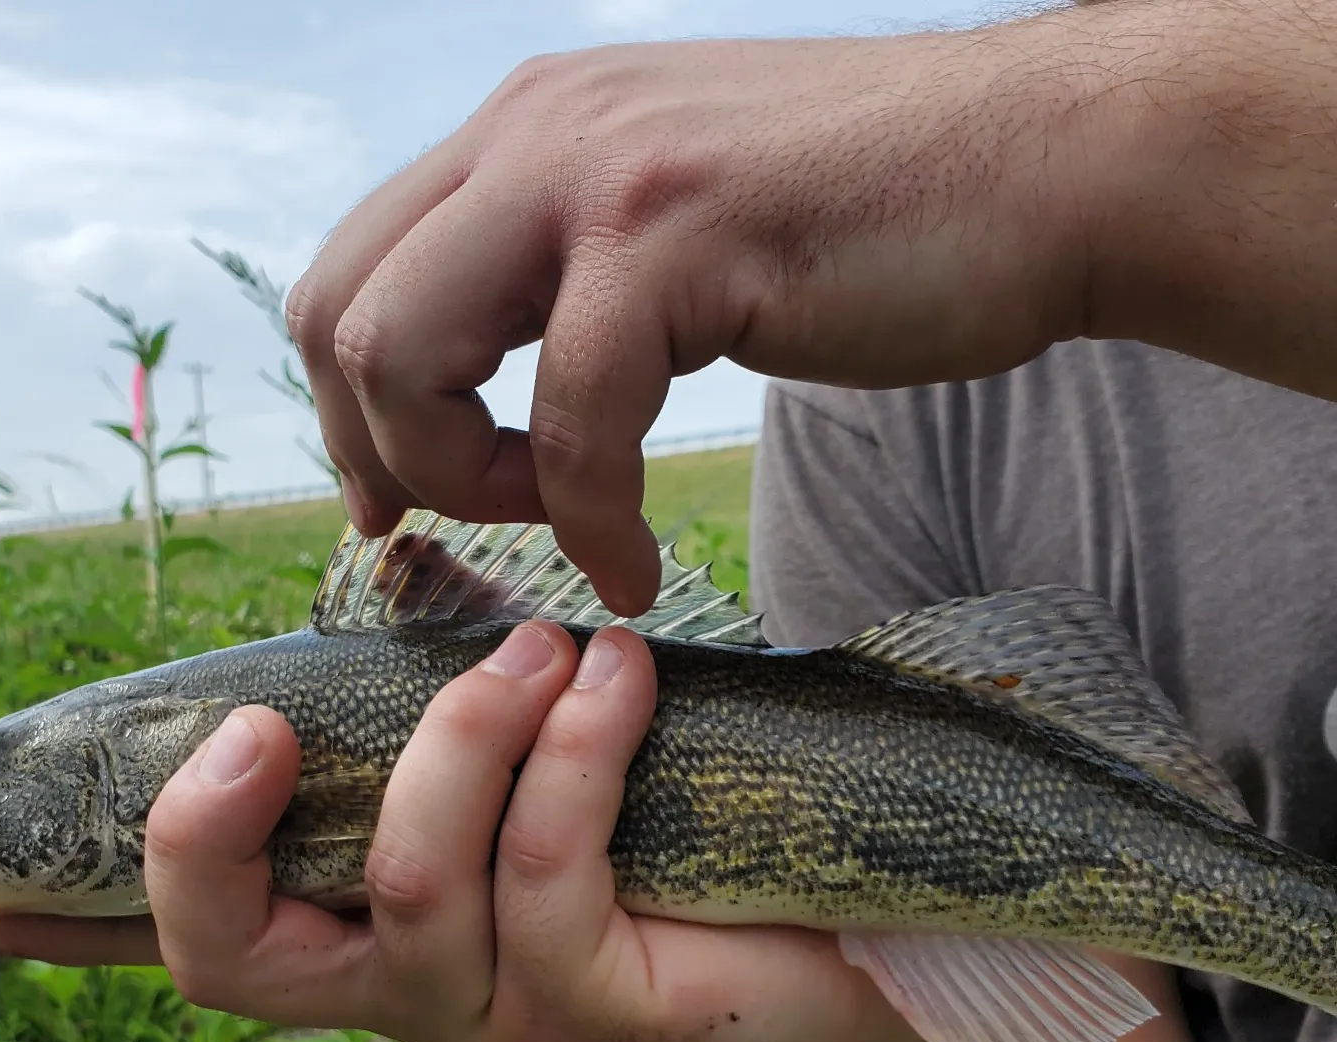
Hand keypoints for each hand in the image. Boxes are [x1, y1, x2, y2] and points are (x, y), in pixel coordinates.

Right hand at [0, 623, 899, 1041]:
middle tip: (258, 725)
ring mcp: (496, 1026)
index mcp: (369, 942)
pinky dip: (573, 754)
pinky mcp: (599, 1019)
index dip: (94, 915)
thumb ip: (431, 735)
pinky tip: (617, 677)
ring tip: (540, 646)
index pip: (204, 946)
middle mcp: (406, 1001)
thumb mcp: (524, 774)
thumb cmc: (667, 839)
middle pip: (236, 964)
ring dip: (462, 736)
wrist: (835, 942)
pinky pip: (548, 872)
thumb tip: (359, 628)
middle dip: (210, 837)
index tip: (22, 865)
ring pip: (411, 882)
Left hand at [286, 33, 1096, 615]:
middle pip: (339, 316)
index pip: (347, 274)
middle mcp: (535, 132)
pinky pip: (571, 420)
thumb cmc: (872, 231)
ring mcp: (601, 174)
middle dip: (383, 457)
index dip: (349, 414)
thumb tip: (491, 374)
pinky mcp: (680, 239)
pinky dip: (593, 524)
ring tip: (575, 527)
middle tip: (471, 528)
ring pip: (408, 357)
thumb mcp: (674, 231)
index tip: (399, 503)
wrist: (1043, 172)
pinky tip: (640, 569)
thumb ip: (566, 279)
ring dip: (470, 483)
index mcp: (523, 132)